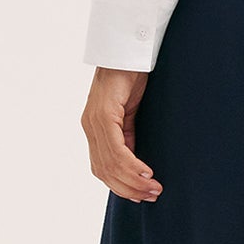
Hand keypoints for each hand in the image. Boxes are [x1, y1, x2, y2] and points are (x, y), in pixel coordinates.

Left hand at [83, 66, 162, 200]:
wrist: (129, 47)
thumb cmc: (132, 76)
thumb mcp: (129, 112)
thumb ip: (128, 134)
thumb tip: (137, 161)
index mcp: (94, 128)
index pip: (102, 167)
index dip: (121, 185)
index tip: (141, 196)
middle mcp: (89, 126)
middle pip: (104, 171)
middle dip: (129, 188)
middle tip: (152, 196)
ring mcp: (94, 121)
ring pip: (110, 164)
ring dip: (133, 181)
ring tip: (154, 189)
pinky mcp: (103, 114)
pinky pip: (116, 149)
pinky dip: (131, 165)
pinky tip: (147, 173)